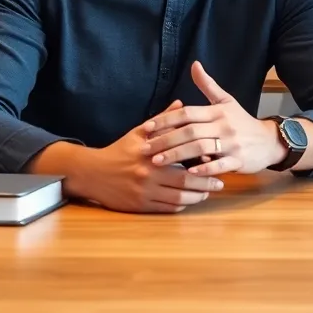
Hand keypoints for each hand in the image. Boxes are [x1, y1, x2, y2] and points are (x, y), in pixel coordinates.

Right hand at [73, 100, 224, 213]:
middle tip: (220, 183)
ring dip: (196, 197)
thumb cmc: (119, 151)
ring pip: (178, 199)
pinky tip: (189, 201)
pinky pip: (166, 208)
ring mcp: (144, 192)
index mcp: (152, 155)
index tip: (217, 159)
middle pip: (186, 183)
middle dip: (206, 184)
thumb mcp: (139, 132)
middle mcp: (149, 175)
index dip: (204, 162)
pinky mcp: (139, 206)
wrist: (92, 173)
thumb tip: (181, 103)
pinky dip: (181, 206)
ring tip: (207, 193)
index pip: (184, 158)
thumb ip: (163, 120)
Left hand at [143, 62, 284, 176]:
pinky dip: (203, 168)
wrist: (268, 141)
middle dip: (165, 140)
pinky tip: (188, 172)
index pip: (188, 113)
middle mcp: (224, 126)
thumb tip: (194, 64)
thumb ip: (208, 85)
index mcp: (218, 111)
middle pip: (190, 131)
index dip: (166, 119)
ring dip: (177, 155)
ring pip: (201, 148)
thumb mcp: (227, 101)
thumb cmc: (242, 121)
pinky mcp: (238, 160)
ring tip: (157, 162)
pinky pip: (219, 165)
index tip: (147, 128)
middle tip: (145, 149)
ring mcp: (232, 144)